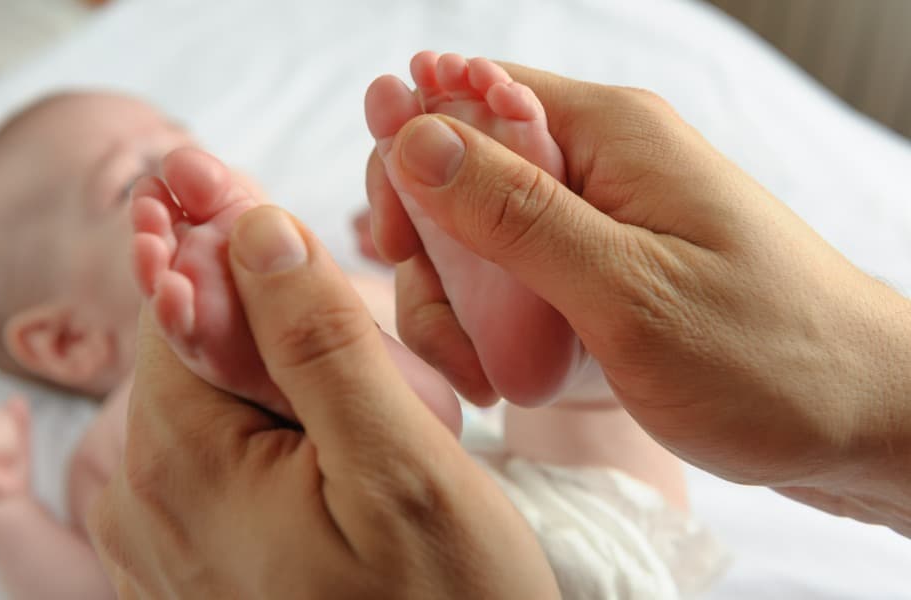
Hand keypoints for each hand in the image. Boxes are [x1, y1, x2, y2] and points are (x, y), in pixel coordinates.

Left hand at [88, 206, 559, 598]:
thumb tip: (253, 226)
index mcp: (182, 463)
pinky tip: (334, 446)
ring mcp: (167, 535)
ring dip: (275, 368)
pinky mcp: (203, 555)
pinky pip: (218, 452)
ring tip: (361, 408)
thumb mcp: (401, 465)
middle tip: (349, 337)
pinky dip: (268, 420)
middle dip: (262, 315)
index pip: (176, 301)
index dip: (223, 244)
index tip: (255, 199)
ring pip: (209, 397)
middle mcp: (147, 499)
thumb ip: (321, 341)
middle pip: (188, 347)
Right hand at [366, 63, 910, 534]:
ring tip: (488, 376)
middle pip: (458, 173)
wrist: (863, 421)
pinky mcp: (599, 272)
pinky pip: (513, 280)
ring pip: (476, 236)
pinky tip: (507, 375)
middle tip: (449, 338)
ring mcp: (597, 221)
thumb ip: (516, 213)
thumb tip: (413, 134)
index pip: (462, 100)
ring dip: (457, 304)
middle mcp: (596, 162)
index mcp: (607, 133)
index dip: (408, 163)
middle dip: (428, 252)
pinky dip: (492, 326)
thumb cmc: (766, 357)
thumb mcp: (628, 289)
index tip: (394, 246)